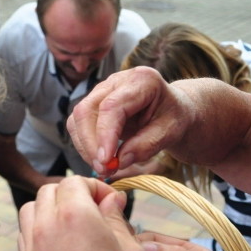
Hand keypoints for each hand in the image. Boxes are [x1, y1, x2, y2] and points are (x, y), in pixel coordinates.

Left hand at [19, 177, 145, 250]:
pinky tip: (63, 244)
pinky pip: (27, 232)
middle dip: (73, 193)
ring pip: (33, 208)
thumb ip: (118, 219)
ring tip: (76, 225)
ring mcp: (32, 245)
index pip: (76, 181)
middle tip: (95, 211)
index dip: (95, 187)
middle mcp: (46, 224)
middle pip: (51, 190)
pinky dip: (41, 227)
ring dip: (52, 207)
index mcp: (74, 214)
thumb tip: (111, 200)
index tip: (110, 203)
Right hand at [67, 67, 193, 176]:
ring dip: (86, 147)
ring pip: (78, 118)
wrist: (171, 110)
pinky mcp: (93, 104)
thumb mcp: (171, 132)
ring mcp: (101, 91)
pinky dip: (85, 145)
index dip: (105, 135)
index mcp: (142, 80)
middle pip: (86, 110)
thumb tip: (120, 161)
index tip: (106, 161)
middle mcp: (116, 81)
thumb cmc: (173, 118)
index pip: (112, 107)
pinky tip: (101, 159)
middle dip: (90, 144)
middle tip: (104, 169)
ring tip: (105, 168)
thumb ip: (147, 145)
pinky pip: (78, 125)